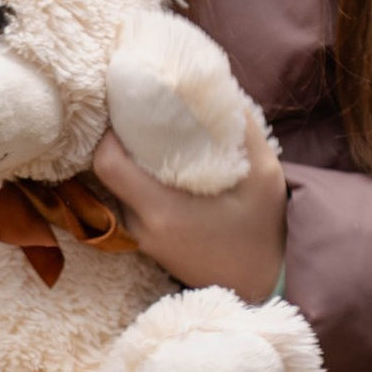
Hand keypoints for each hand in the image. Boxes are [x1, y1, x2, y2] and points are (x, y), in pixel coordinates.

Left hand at [94, 122, 288, 304]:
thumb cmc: (264, 232)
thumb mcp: (263, 175)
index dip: (110, 131)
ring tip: (154, 135)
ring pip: (118, 188)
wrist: (263, 285)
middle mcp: (142, 227)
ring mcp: (142, 239)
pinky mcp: (148, 245)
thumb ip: (241, 129)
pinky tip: (162, 166)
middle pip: (108, 172)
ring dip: (130, 161)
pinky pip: (130, 203)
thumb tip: (217, 86)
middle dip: (121, 140)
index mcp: (162, 210)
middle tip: (142, 112)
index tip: (129, 108)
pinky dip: (139, 181)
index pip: (107, 163)